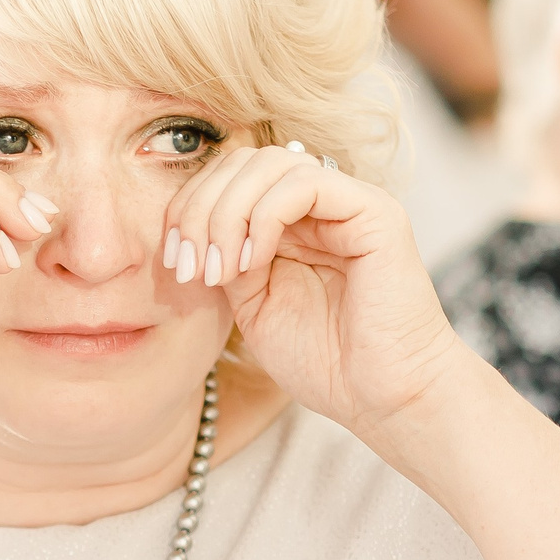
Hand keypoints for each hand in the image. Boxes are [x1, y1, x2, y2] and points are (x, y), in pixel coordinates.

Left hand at [162, 142, 464, 440]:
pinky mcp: (374, 212)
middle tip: (191, 267)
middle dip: (200, 208)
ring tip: (220, 270)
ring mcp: (349, 203)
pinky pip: (304, 183)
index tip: (176, 264)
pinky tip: (253, 262)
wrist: (383, 399)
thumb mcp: (254, 306)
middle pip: (243, 161)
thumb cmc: (326, 363)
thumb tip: (192, 228)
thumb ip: (229, 258)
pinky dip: (263, 217)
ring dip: (226, 213)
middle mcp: (322, 204)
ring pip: (269, 163)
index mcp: (294, 222)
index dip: (190, 209)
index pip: (230, 177)